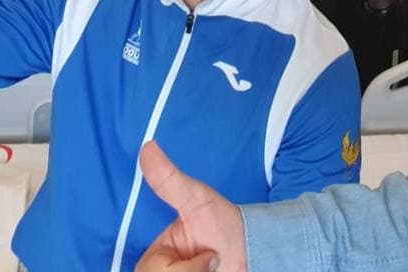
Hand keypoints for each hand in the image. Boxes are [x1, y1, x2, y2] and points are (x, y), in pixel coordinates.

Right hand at [136, 142, 246, 271]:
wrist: (260, 252)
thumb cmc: (227, 226)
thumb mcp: (197, 201)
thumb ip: (170, 181)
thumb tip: (147, 147)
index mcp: (156, 259)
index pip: (149, 271)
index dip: (177, 269)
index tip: (209, 257)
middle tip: (216, 263)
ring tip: (218, 269)